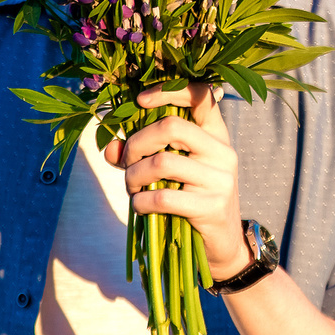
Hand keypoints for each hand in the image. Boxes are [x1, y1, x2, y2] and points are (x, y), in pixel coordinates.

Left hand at [106, 82, 248, 281]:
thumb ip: (140, 156)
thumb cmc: (192, 201)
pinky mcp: (211, 207)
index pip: (201, 95)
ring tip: (132, 188)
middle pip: (172, 126)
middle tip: (127, 161)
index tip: (140, 100)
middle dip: (137, 142)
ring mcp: (220, 179)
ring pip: (161, 162)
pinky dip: (141, 202)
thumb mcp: (171, 174)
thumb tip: (111, 149)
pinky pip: (162, 197)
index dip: (168, 91)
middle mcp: (222, 152)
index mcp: (216, 135)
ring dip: (134, 176)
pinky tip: (141, 206)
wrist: (223, 244)